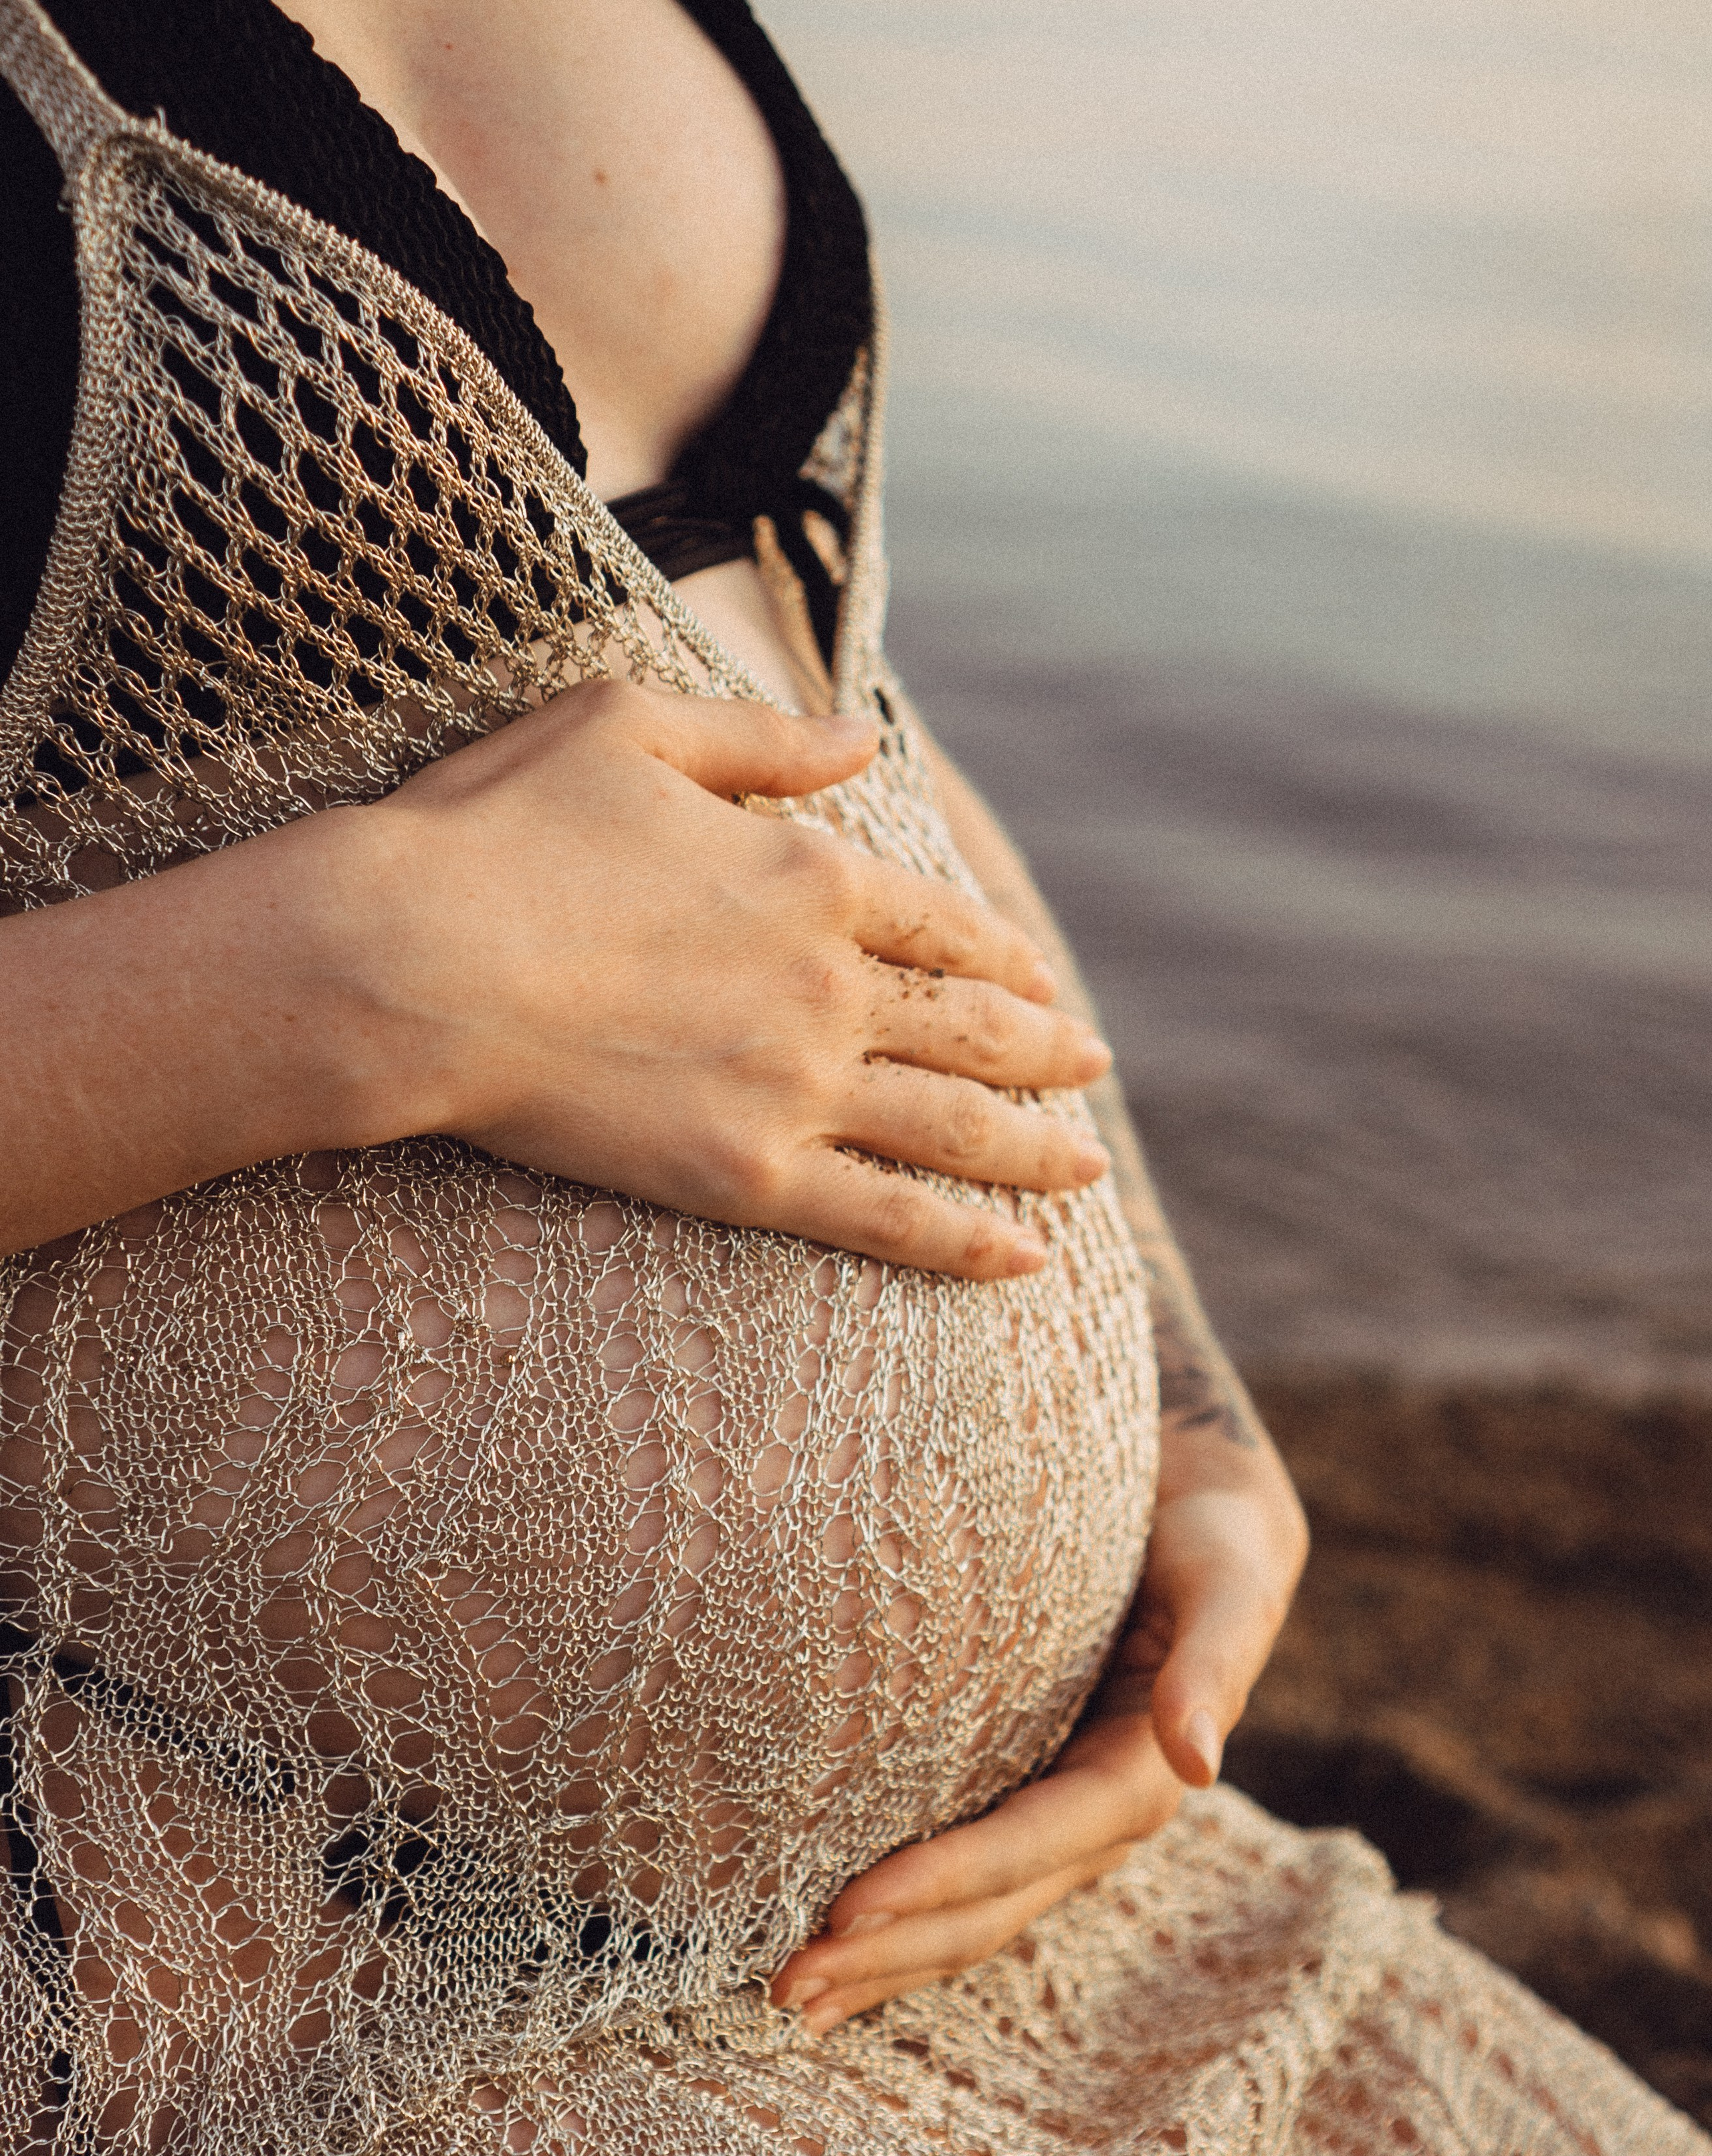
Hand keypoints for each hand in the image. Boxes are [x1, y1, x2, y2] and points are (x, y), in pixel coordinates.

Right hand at [341, 683, 1111, 1276]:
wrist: (408, 964)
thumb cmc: (495, 830)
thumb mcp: (630, 725)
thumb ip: (760, 739)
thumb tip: (862, 741)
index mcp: (813, 873)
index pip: (946, 922)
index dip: (1004, 953)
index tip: (1041, 976)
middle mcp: (832, 984)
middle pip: (978, 1028)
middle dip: (1048, 1049)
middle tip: (1093, 1065)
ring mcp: (799, 1088)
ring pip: (959, 1128)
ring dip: (1038, 1149)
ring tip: (1089, 1164)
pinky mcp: (750, 1177)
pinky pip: (890, 1218)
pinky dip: (970, 1243)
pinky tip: (1028, 1260)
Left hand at [770, 1423, 1306, 2033]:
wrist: (1203, 1518)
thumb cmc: (1211, 1538)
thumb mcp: (1226, 1579)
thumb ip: (1213, 1663)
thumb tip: (1199, 1763)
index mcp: (1139, 1775)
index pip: (1028, 1845)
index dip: (943, 1880)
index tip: (848, 1906)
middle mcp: (1093, 1822)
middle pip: (985, 1909)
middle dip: (890, 1952)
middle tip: (782, 1986)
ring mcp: (1053, 1826)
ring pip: (964, 1917)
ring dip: (879, 1965)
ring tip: (783, 2000)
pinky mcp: (1018, 1805)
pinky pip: (954, 1885)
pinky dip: (893, 1930)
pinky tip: (827, 1956)